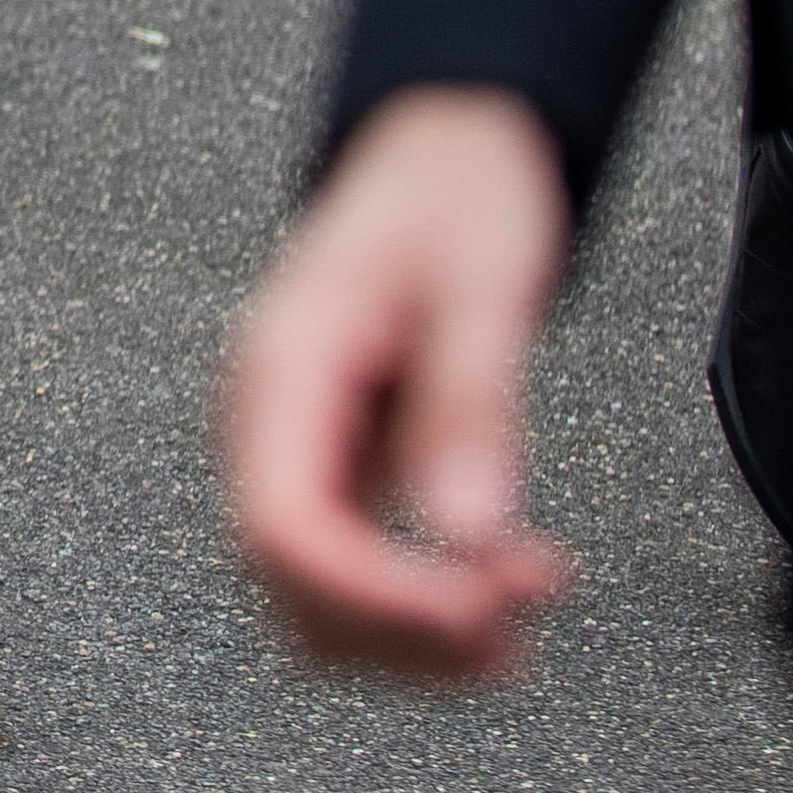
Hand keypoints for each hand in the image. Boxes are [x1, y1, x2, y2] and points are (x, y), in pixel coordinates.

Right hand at [224, 88, 574, 678]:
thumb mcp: (482, 286)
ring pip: (319, 607)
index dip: (375, 596)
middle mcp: (265, 419)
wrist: (445, 155)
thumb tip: (471, 536)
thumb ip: (471, 406)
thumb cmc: (457, 198)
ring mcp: (291, 450)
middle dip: (410, 628)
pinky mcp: (332, 471)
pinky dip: (426, 607)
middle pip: (294, 587)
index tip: (480, 610)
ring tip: (527, 597)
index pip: (281, 526)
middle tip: (527, 603)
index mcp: (282, 361)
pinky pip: (355, 577)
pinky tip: (503, 578)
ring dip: (421, 637)